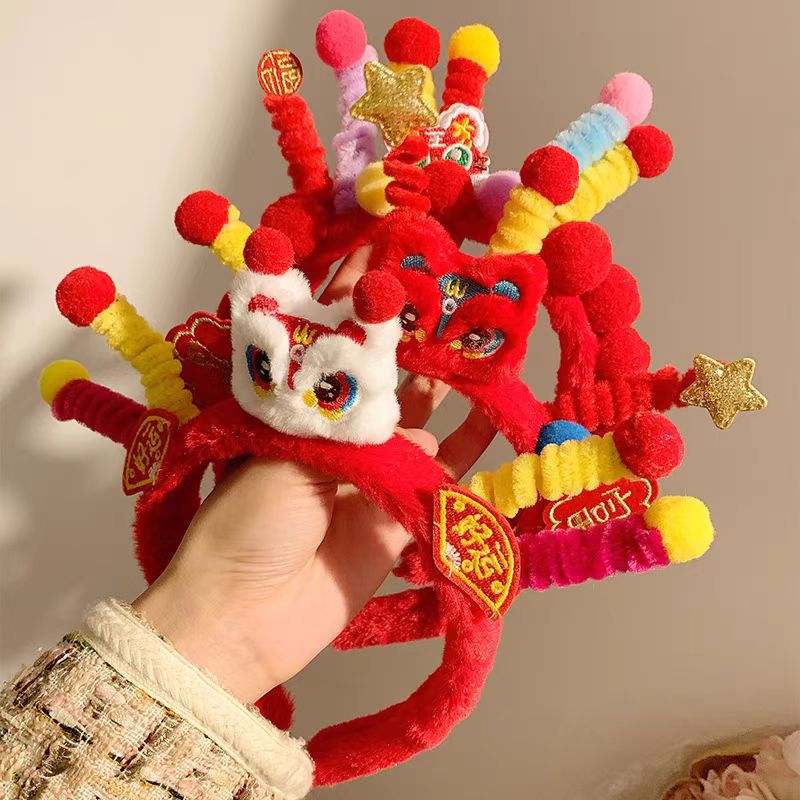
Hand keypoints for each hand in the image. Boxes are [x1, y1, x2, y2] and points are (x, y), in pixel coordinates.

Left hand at [132, 249, 495, 703]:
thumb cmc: (247, 523)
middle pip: (385, 375)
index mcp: (298, 407)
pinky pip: (446, 471)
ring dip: (452, 382)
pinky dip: (472, 445)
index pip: (336, 343)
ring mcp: (374, 471)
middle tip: (454, 292)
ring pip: (422, 415)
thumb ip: (349, 418)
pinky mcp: (402, 512)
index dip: (361, 302)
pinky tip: (498, 412)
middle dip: (417, 336)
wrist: (248, 616)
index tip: (393, 256)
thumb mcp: (285, 451)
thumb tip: (411, 413)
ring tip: (487, 341)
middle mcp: (339, 432)